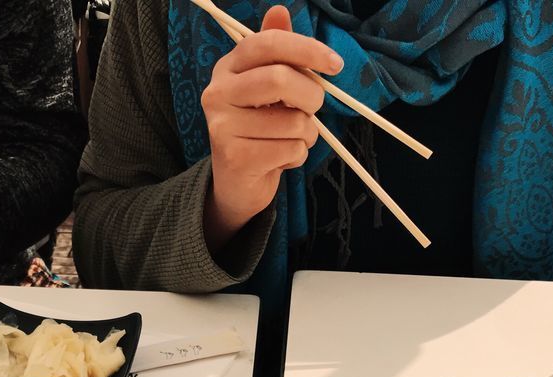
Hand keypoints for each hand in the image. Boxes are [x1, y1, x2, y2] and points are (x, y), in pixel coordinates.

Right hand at [201, 5, 342, 253]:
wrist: (236, 183)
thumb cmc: (259, 128)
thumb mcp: (267, 86)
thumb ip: (277, 53)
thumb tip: (280, 10)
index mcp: (228, 67)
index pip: (269, 44)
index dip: (307, 49)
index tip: (335, 65)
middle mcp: (217, 93)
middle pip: (281, 79)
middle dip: (311, 96)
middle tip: (312, 109)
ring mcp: (222, 127)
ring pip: (293, 121)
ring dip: (306, 134)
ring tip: (288, 140)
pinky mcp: (235, 158)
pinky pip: (290, 149)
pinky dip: (297, 157)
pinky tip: (279, 159)